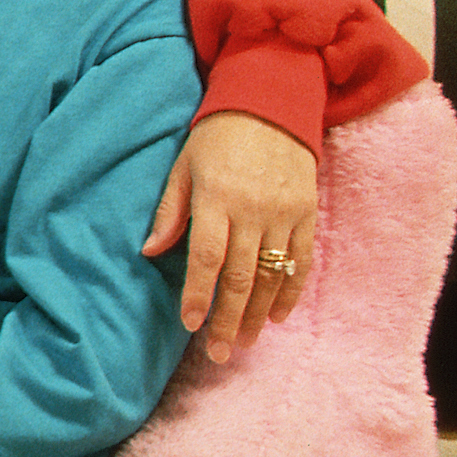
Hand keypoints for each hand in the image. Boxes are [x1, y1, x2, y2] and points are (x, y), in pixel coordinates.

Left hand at [140, 109, 317, 361]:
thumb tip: (149, 250)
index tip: (190, 323)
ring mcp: (285, 213)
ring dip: (259, 314)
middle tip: (219, 353)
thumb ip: (170, 210)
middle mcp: (253, 210)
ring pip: (272, 275)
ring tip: (244, 343)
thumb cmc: (216, 137)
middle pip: (241, 276)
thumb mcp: (183, 166)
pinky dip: (292, 291)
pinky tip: (278, 316)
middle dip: (229, 318)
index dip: (198, 293)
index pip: (206, 257)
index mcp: (216, 198)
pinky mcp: (308, 213)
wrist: (271, 104)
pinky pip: (302, 261)